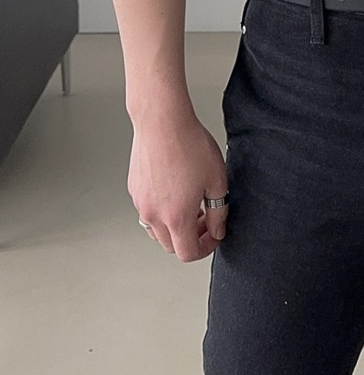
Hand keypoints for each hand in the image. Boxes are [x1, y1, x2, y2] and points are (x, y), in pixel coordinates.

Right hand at [128, 109, 228, 261]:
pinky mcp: (134, 188)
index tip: (214, 235)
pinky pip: (148, 209)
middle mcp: (153, 215)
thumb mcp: (217, 180)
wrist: (162, 121)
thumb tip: (217, 230)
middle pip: (171, 245)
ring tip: (190, 202)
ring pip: (157, 229)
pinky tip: (175, 188)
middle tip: (205, 218)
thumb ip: (219, 212)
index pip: (187, 253)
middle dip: (190, 237)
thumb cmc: (189, 145)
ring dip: (174, 225)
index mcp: (176, 217)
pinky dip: (162, 209)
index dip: (205, 248)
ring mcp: (140, 202)